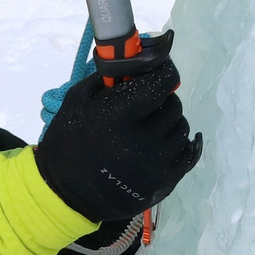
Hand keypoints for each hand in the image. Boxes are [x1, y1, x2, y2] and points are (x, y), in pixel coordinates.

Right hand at [32, 32, 203, 223]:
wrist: (65, 194)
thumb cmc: (68, 143)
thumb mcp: (76, 101)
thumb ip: (107, 77)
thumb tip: (136, 59)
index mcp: (118, 118)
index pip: (160, 84)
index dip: (165, 73)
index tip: (161, 72)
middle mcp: (141, 143)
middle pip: (173, 106)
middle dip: (162, 99)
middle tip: (149, 103)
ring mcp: (156, 166)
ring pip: (182, 129)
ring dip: (170, 122)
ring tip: (152, 125)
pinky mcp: (164, 184)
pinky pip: (189, 154)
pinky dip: (182, 143)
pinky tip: (171, 138)